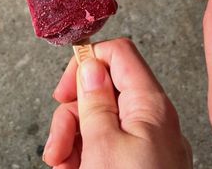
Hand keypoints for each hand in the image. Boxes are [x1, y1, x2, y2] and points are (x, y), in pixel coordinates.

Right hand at [42, 38, 192, 168]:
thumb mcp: (103, 147)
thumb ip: (95, 101)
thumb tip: (90, 65)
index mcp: (150, 105)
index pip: (120, 54)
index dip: (88, 62)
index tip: (65, 89)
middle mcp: (152, 120)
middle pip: (104, 91)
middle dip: (73, 114)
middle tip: (59, 144)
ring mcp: (147, 145)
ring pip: (101, 121)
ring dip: (73, 139)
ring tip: (63, 166)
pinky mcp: (140, 166)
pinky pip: (109, 147)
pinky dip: (86, 156)